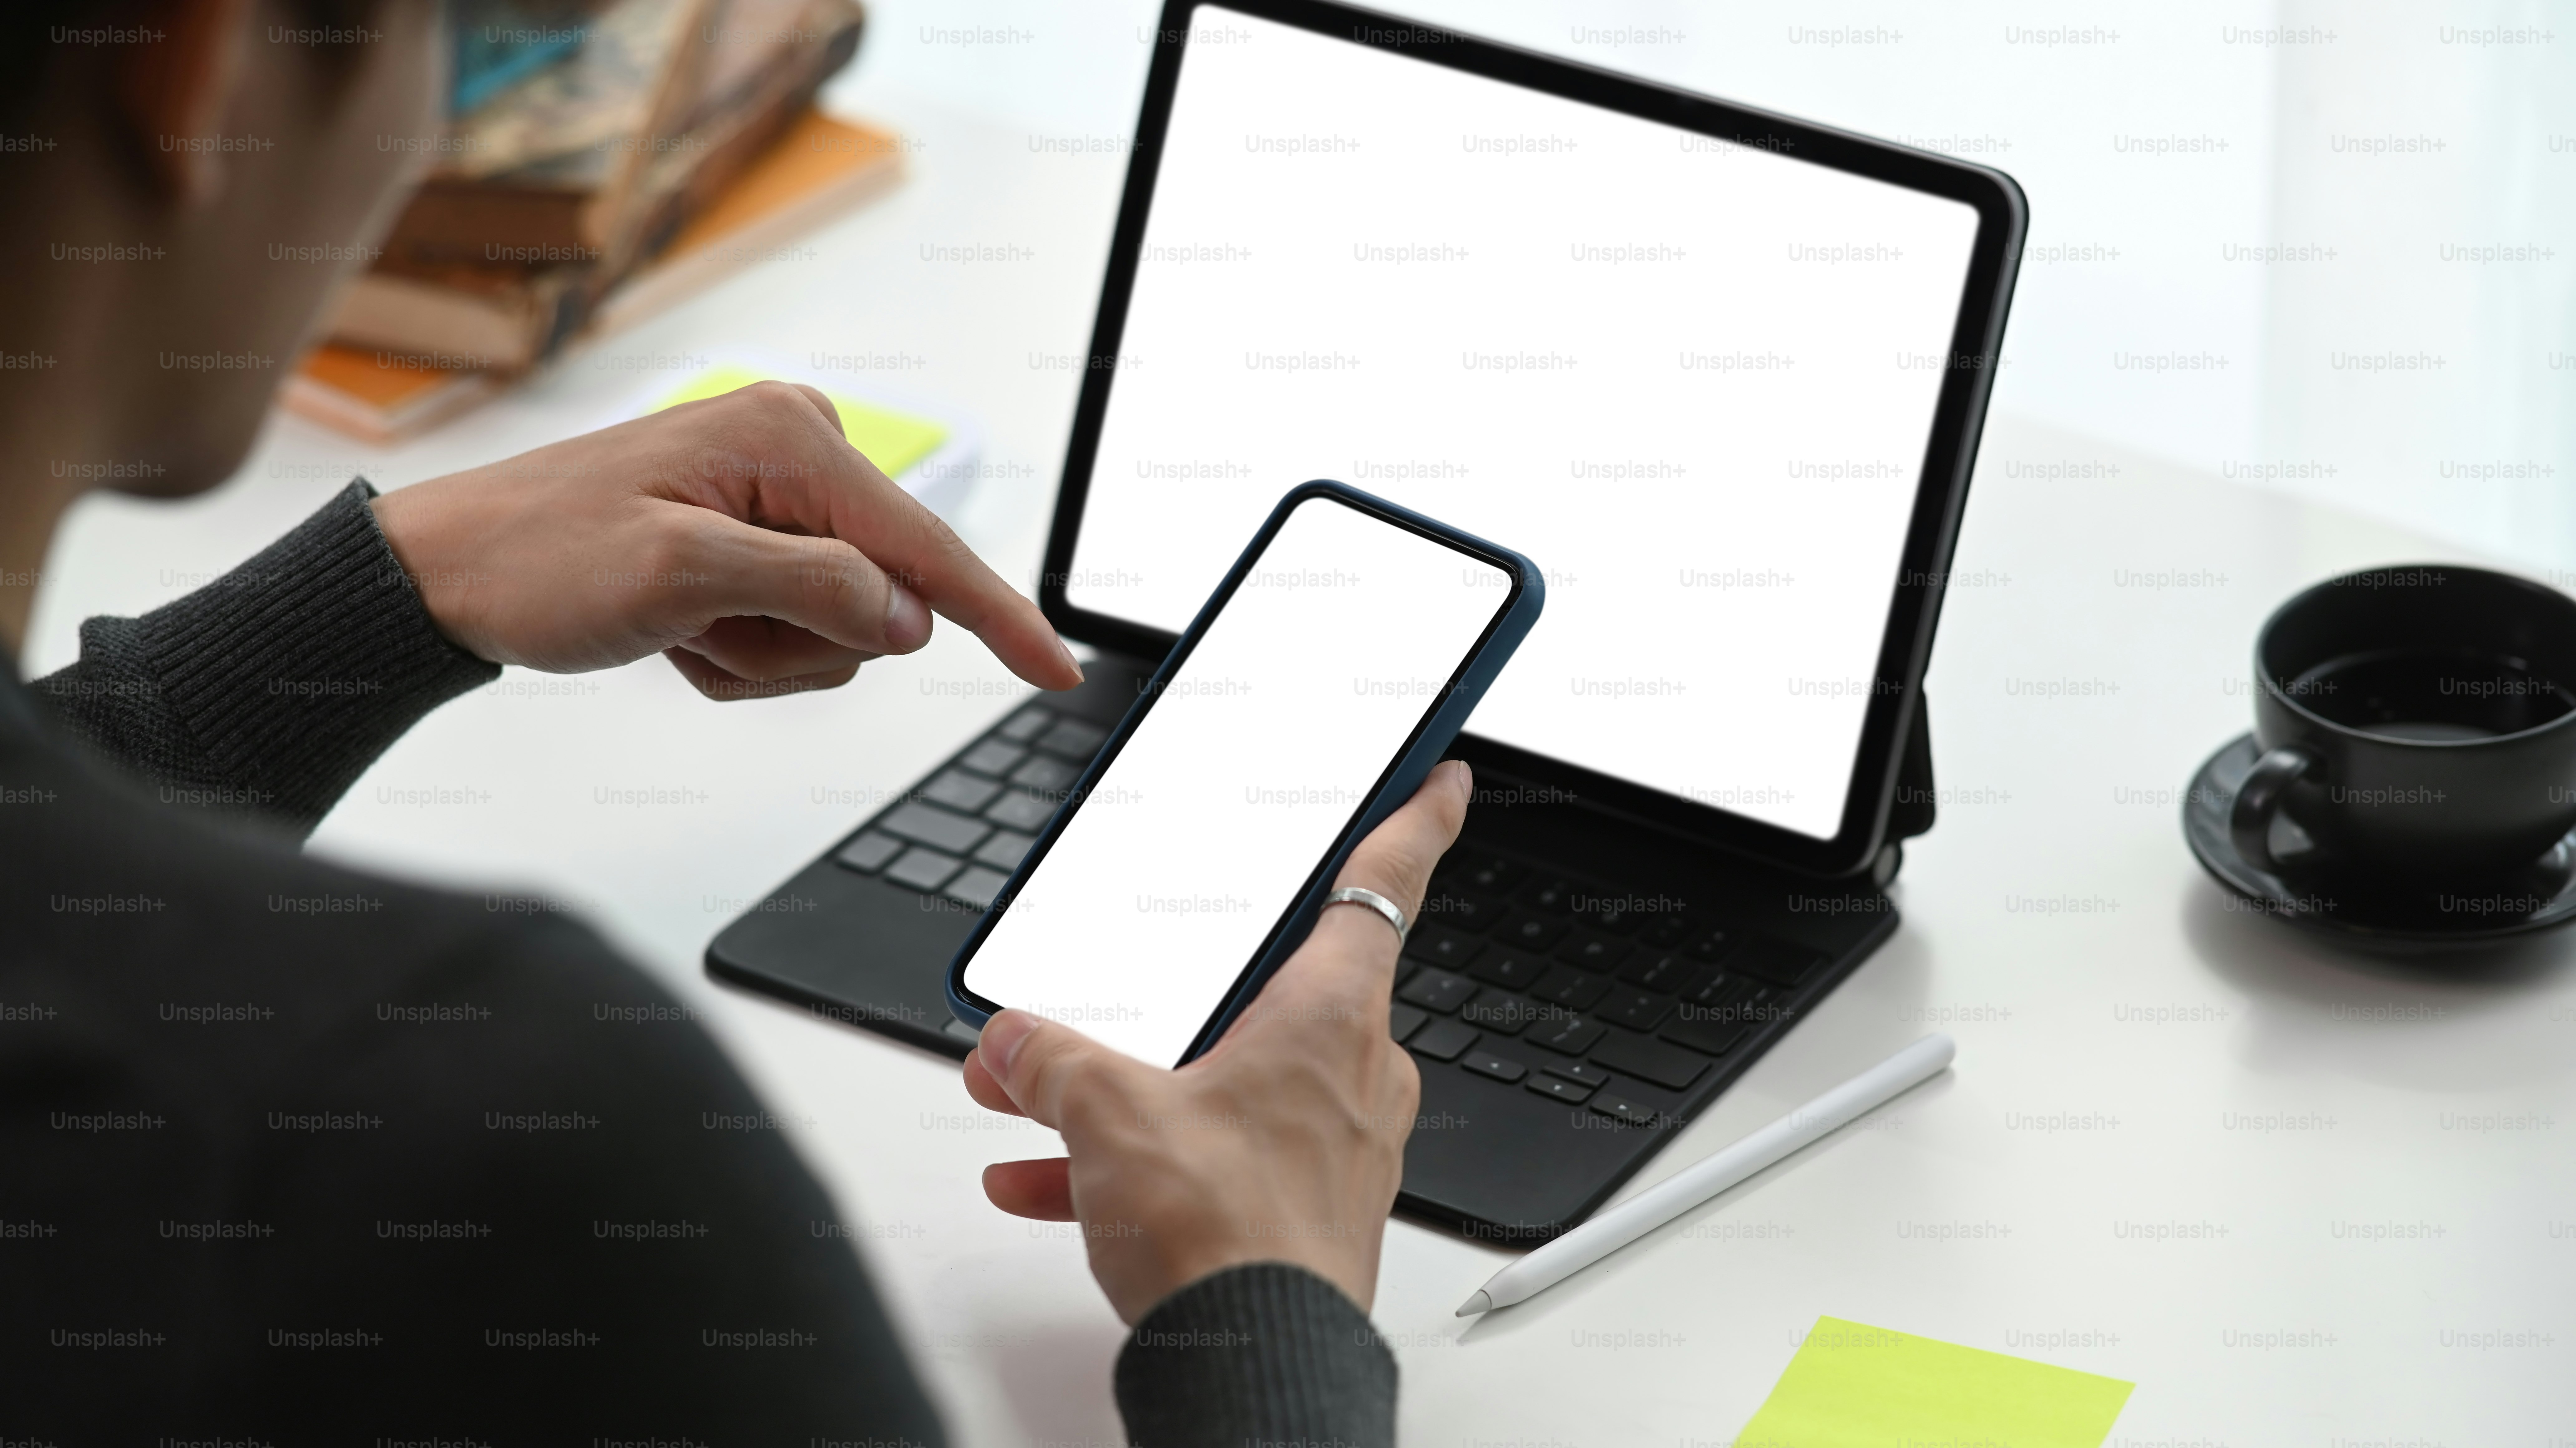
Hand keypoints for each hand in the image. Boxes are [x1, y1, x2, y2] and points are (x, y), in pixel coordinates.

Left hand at [370, 380, 1082, 698]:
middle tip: (703, 634)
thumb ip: (811, 588)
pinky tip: (674, 628)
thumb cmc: (540, 560)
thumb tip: (905, 616)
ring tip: (679, 629)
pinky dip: (737, 651)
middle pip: (879, 599)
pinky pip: (798, 633)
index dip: (997, 617)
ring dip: (760, 654)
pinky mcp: (758, 540)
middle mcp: (797, 453)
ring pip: (840, 632)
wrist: (449, 572)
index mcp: (790, 438)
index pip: (923, 548)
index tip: (1055, 670)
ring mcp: (779, 499)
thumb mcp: (678, 576)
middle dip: (799, 643)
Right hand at [962, 760, 1471, 1322]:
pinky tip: (1046, 1181)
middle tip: (1115, 983)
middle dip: (1172, 994)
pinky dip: (1138, 1163)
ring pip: (1225, 1083)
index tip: (1444, 782)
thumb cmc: (1228, 1238)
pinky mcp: (1305, 1211)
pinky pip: (1214, 1159)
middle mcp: (1354, 1073)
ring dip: (1133, 1088)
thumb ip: (1054, 1061)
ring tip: (1033, 1102)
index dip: (1415, 819)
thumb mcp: (1110, 1114)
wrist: (1257, 1368)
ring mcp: (1335, 1146)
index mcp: (1333, 1016)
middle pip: (1273, 991)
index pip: (1386, 881)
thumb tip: (1015, 1042)